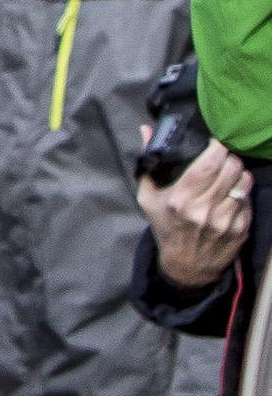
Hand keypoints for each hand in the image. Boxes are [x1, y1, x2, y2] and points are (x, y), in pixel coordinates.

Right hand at [140, 140, 253, 290]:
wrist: (187, 266)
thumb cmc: (166, 227)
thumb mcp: (147, 198)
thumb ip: (148, 163)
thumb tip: (146, 129)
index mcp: (179, 200)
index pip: (206, 166)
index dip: (216, 148)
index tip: (214, 142)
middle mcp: (204, 210)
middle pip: (230, 170)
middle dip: (229, 157)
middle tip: (223, 155)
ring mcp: (225, 221)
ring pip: (244, 182)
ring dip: (239, 172)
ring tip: (230, 171)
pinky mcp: (241, 229)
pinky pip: (249, 200)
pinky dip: (242, 191)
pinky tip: (232, 192)